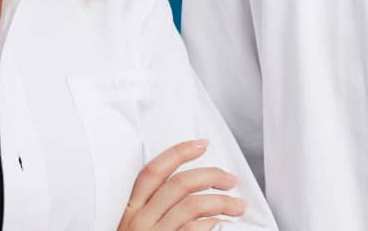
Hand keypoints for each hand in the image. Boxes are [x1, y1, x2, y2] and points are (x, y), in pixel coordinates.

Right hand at [116, 139, 246, 230]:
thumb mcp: (133, 228)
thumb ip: (152, 208)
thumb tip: (188, 190)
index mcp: (130, 210)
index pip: (153, 171)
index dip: (179, 153)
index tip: (201, 144)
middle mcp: (140, 221)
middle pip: (179, 185)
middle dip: (210, 176)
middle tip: (229, 178)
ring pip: (192, 206)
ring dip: (221, 202)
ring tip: (237, 205)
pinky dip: (213, 224)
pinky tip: (222, 223)